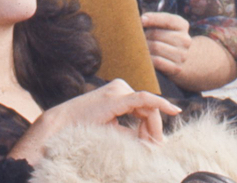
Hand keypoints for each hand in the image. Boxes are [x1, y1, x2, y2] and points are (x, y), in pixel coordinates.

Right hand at [11, 78, 178, 159]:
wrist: (62, 125)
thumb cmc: (85, 129)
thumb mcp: (114, 130)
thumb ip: (133, 133)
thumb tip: (156, 143)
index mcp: (120, 93)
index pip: (146, 109)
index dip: (153, 128)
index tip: (155, 146)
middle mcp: (120, 87)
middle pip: (150, 109)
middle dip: (154, 130)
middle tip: (152, 148)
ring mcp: (119, 90)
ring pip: (148, 108)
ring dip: (151, 128)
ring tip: (145, 145)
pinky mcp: (117, 97)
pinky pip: (144, 100)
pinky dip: (159, 105)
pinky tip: (174, 110)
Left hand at [139, 12, 236, 90]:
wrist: (183, 60)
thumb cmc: (166, 39)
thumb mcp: (165, 26)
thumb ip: (155, 20)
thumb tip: (141, 20)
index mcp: (182, 25)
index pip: (166, 19)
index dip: (152, 18)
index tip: (141, 20)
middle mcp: (185, 40)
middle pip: (156, 34)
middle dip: (144, 35)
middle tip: (138, 38)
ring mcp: (182, 55)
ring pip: (155, 47)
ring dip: (144, 47)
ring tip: (142, 48)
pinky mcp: (176, 68)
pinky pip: (157, 61)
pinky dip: (148, 59)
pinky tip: (146, 58)